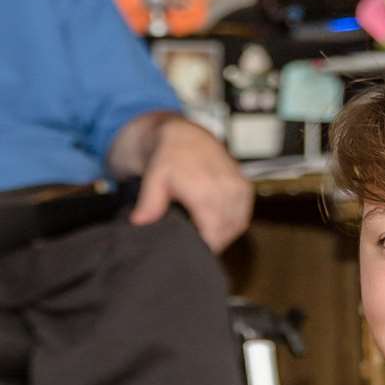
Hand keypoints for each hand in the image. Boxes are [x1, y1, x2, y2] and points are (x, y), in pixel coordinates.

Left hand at [129, 118, 252, 251]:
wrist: (185, 135)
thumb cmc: (168, 158)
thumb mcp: (153, 179)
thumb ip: (149, 203)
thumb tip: (139, 222)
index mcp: (206, 191)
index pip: (213, 236)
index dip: (202, 248)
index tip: (189, 249)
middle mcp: (228, 190)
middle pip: (225, 234)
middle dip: (211, 242)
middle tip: (193, 243)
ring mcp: (239, 188)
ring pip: (236, 227)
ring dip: (222, 234)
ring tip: (203, 232)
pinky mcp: (245, 188)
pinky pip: (243, 216)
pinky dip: (232, 223)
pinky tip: (215, 222)